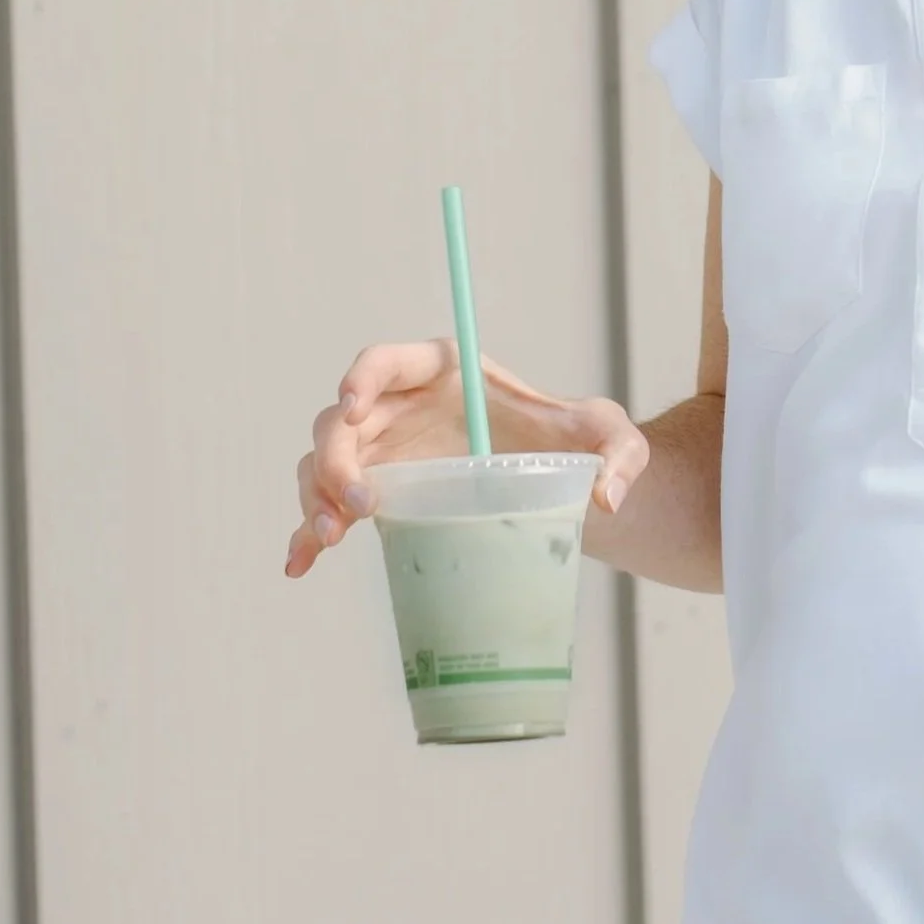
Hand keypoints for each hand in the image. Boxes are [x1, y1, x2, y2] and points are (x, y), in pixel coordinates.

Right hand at [286, 341, 649, 577]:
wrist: (556, 488)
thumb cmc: (574, 447)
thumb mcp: (610, 438)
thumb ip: (622, 453)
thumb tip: (607, 496)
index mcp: (445, 372)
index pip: (389, 361)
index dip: (362, 377)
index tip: (351, 405)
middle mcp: (403, 407)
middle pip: (342, 419)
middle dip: (335, 458)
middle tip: (360, 505)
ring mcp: (384, 452)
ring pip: (323, 463)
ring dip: (315, 497)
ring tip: (331, 539)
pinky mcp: (377, 494)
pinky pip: (328, 508)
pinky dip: (308, 535)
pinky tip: (301, 563)